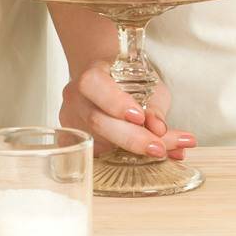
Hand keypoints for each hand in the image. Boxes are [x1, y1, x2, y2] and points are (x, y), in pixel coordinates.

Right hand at [61, 60, 196, 160]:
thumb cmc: (128, 84)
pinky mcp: (76, 145)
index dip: (115, 102)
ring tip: (164, 152)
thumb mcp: (148, 86)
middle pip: (96, 120)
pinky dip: (126, 159)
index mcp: (91, 76)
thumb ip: (154, 106)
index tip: (140, 117)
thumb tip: (159, 129)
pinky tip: (149, 160)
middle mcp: (76, 99)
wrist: (106, 86)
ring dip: (134, 151)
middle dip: (131, 137)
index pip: (93, 84)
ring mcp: (72, 123)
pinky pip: (99, 155)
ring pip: (98, 142)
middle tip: (159, 148)